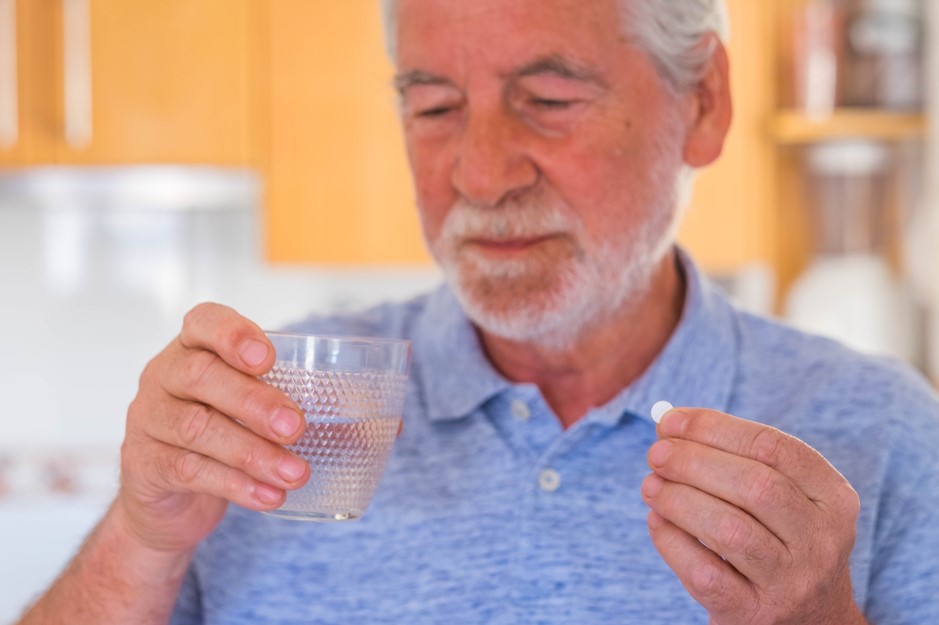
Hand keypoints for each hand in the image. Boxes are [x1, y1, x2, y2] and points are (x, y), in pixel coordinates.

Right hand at [116, 303, 309, 552]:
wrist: (170, 500)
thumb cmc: (228, 435)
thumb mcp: (262, 413)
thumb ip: (319, 411)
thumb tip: (393, 427)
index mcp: (196, 347)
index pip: (204, 322)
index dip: (234, 334)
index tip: (268, 358)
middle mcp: (165, 374)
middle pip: (201, 376)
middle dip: (254, 401)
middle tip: (297, 427)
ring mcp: (149, 419)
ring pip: (197, 428)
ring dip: (253, 452)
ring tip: (295, 473)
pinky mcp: (145, 465)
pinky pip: (188, 471)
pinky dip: (236, 485)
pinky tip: (270, 498)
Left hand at [641, 408, 865, 624]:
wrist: (808, 620)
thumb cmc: (779, 539)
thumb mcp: (782, 497)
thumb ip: (733, 458)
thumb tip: (669, 425)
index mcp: (833, 497)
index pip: (774, 447)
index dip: (715, 428)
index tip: (670, 421)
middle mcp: (821, 540)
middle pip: (754, 486)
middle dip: (694, 462)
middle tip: (656, 454)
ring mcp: (792, 582)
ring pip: (729, 531)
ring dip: (678, 499)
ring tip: (651, 485)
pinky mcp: (756, 614)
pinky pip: (706, 573)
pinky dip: (672, 541)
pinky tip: (656, 520)